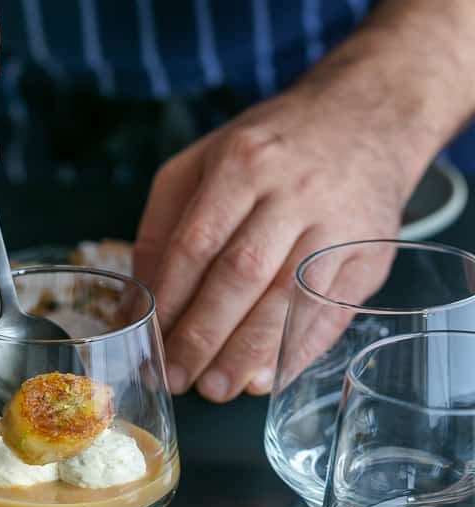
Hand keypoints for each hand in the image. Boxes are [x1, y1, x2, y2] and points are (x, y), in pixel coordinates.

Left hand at [134, 46, 437, 401]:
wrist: (366, 117)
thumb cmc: (268, 148)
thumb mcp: (202, 162)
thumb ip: (163, 228)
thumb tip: (134, 302)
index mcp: (241, 164)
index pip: (196, 243)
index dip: (170, 300)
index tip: (149, 342)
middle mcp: (291, 191)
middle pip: (240, 274)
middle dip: (205, 334)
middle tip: (179, 378)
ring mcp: (336, 223)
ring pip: (288, 297)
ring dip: (250, 351)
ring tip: (219, 388)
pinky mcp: (371, 252)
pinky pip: (333, 310)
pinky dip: (300, 349)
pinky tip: (270, 376)